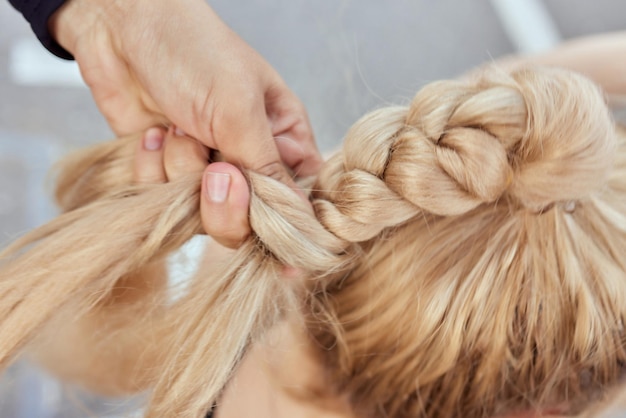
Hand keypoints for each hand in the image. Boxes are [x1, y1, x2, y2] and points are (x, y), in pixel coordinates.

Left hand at [50, 0, 321, 244]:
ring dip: (183, 171)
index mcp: (283, 139)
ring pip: (204, 215)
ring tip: (178, 127)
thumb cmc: (194, 50)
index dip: (288, 221)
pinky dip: (152, 168)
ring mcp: (207, 171)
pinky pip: (163, 200)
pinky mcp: (167, 174)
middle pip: (250, 221)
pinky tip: (153, 133)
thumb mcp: (239, 106)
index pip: (299, 198)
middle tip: (215, 167)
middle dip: (225, 201)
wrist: (122, 26)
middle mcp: (248, 161)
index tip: (271, 228)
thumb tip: (298, 218)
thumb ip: (266, 165)